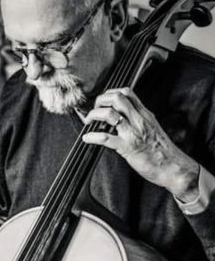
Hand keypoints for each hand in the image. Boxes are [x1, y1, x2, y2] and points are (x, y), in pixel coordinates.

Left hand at [83, 87, 199, 200]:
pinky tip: (87, 138)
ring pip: (109, 114)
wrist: (173, 167)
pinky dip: (93, 137)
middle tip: (94, 110)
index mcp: (145, 115)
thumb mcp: (153, 129)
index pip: (127, 92)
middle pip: (117, 98)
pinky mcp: (128, 148)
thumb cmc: (164, 152)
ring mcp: (133, 133)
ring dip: (94, 115)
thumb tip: (126, 117)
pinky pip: (106, 138)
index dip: (111, 93)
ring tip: (89, 121)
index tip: (103, 101)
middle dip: (100, 100)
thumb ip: (140, 121)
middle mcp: (139, 120)